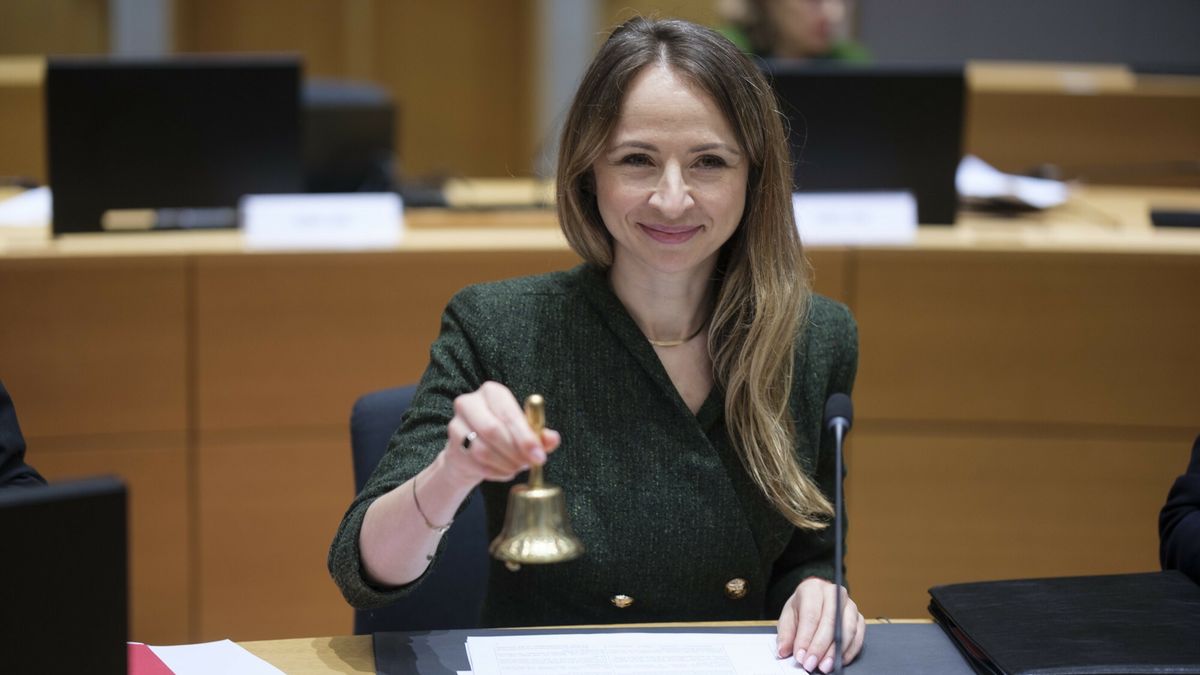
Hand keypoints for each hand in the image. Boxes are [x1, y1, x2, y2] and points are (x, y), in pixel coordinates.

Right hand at [442, 381, 560, 484]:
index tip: (539, 455)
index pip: (508, 413)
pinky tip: (504, 470)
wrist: (471, 453)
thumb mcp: (524, 431)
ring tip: (518, 466)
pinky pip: (477, 464)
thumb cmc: (503, 436)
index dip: (525, 436)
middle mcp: (469, 403)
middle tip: (532, 464)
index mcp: (492, 392)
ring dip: (506, 464)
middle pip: (492, 430)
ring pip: (483, 450)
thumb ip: (540, 435)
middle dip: (516, 451)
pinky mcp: (452, 447)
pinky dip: (496, 472)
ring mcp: (456, 425)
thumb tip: (552, 439)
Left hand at [777, 577, 864, 672]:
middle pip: (830, 621)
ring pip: (847, 628)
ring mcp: (849, 604)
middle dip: (820, 646)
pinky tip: (839, 661)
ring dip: (836, 651)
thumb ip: (786, 634)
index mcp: (812, 589)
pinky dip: (850, 651)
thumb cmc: (802, 608)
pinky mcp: (859, 617)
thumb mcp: (788, 617)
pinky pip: (859, 636)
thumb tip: (784, 650)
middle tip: (811, 664)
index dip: (805, 637)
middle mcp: (834, 593)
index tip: (800, 655)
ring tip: (824, 666)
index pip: (810, 614)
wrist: (816, 599)